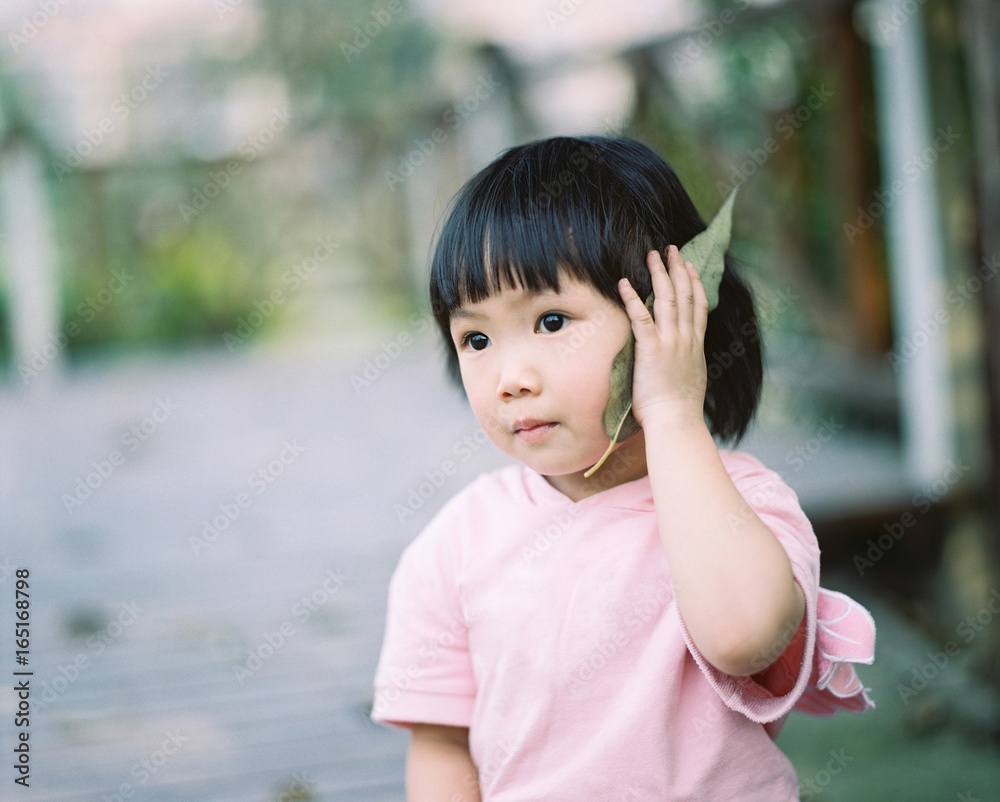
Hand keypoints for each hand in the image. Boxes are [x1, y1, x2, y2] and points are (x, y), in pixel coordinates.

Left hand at [617, 245, 707, 428]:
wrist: (676, 420)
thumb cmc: (680, 409)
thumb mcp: (691, 380)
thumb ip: (687, 365)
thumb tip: (684, 364)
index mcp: (695, 346)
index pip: (698, 307)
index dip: (694, 284)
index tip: (690, 266)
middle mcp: (686, 339)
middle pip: (684, 295)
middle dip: (677, 269)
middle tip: (671, 249)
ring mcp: (670, 342)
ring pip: (666, 299)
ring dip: (658, 275)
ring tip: (652, 255)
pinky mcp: (651, 349)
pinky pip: (640, 317)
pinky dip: (632, 298)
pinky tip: (623, 283)